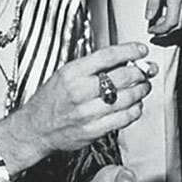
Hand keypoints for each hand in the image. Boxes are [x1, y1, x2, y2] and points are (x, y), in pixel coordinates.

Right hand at [0, 43, 155, 176]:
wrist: (35, 129)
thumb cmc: (50, 100)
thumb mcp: (66, 74)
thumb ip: (92, 66)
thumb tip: (121, 59)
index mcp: (72, 73)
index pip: (108, 56)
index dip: (130, 51)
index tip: (141, 50)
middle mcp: (80, 92)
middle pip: (121, 77)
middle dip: (141, 72)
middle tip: (147, 70)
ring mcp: (87, 113)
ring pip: (126, 98)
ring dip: (141, 90)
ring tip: (144, 86)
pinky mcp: (93, 131)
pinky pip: (123, 119)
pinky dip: (134, 110)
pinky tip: (135, 105)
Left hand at [145, 0, 181, 35]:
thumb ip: (152, 1)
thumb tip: (149, 16)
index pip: (171, 22)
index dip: (160, 29)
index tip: (152, 30)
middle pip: (178, 24)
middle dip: (166, 31)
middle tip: (155, 31)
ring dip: (171, 25)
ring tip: (159, 23)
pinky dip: (175, 17)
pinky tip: (167, 14)